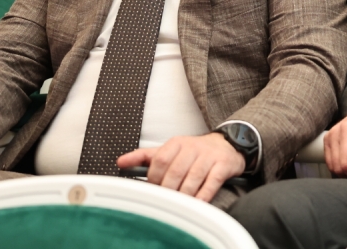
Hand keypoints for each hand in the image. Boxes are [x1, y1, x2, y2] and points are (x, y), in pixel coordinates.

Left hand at [117, 133, 245, 202]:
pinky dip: (203, 196)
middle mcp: (193, 147)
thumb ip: (145, 156)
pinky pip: (211, 183)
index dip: (154, 178)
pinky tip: (197, 203)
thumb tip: (120, 162)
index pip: (160, 160)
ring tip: (179, 204)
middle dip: (168, 190)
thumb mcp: (170, 150)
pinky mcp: (223, 165)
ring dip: (184, 195)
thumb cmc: (193, 152)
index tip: (154, 190)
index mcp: (177, 143)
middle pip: (175, 171)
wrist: (226, 145)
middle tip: (166, 200)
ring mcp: (209, 156)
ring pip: (192, 179)